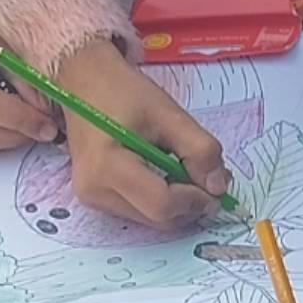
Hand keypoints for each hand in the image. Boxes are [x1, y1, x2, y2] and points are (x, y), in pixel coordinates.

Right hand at [58, 38, 231, 230]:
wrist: (84, 82)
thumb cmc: (123, 92)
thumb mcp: (170, 114)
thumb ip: (200, 150)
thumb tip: (218, 187)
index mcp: (107, 167)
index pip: (162, 205)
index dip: (196, 200)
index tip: (215, 184)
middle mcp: (94, 191)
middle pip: (158, 219)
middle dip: (191, 203)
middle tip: (208, 177)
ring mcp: (92, 198)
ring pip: (152, 220)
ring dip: (178, 203)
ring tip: (185, 169)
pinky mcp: (96, 199)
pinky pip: (141, 212)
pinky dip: (163, 200)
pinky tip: (167, 174)